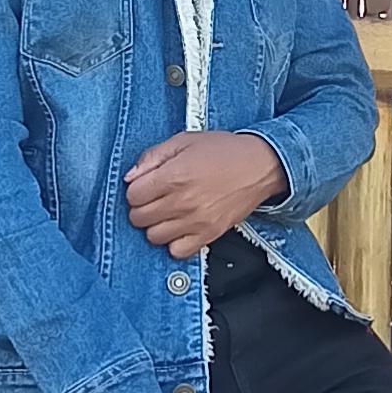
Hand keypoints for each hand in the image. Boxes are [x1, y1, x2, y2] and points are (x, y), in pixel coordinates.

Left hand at [124, 130, 286, 260]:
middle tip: (155, 199)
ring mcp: (196, 221)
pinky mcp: (209, 234)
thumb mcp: (184, 141)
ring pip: (153, 237)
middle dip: (142, 207)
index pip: (133, 196)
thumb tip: (131, 176)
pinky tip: (180, 228)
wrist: (260, 166)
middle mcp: (182, 201)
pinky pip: (177, 252)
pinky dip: (174, 243)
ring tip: (167, 213)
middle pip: (139, 218)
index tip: (145, 186)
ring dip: (155, 226)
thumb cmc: (224, 151)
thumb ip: (152, 157)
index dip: (136, 190)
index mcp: (174, 175)